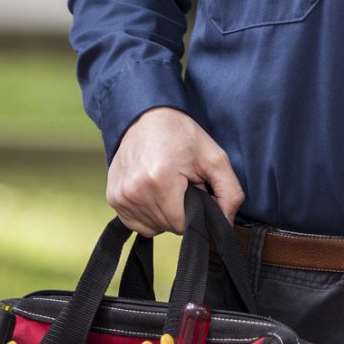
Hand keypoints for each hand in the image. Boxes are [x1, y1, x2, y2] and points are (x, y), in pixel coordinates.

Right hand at [106, 107, 244, 234]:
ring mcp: (120, 196)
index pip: (183, 224)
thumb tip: (227, 224)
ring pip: (153, 227)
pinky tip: (153, 192)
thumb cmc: (181, 135)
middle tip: (181, 184)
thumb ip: (230, 193)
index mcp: (160, 180)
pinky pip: (136, 223)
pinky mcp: (113, 198)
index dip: (195, 211)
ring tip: (167, 186)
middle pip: (167, 226)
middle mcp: (135, 191)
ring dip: (164, 213)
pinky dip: (148, 214)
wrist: (146, 116)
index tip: (194, 188)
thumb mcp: (214, 158)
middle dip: (180, 210)